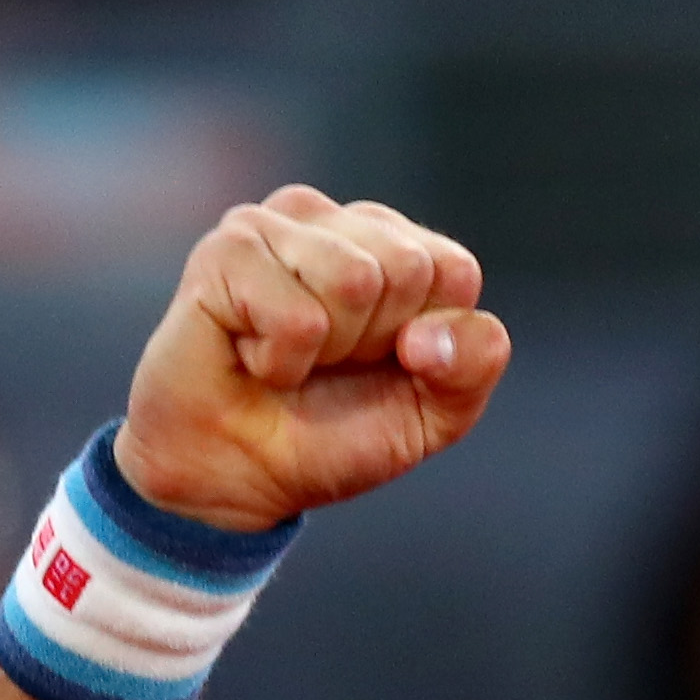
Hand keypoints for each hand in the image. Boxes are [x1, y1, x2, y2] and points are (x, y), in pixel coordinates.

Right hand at [115, 185, 509, 534]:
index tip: (383, 365)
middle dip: (376, 342)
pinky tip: (252, 357)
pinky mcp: (226, 251)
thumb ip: (472, 367)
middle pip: (408, 267)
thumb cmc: (330, 435)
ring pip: (354, 280)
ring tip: (291, 358)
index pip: (454, 271)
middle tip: (328, 364)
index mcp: (393, 245)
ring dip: (328, 350)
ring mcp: (276, 226)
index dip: (431, 343)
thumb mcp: (432, 414)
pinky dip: (282, 363)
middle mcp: (336, 222)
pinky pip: (298, 318)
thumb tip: (431, 335)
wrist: (239, 477)